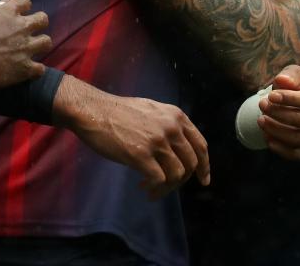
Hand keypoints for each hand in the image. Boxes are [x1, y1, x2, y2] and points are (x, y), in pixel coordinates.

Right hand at [0, 0, 51, 87]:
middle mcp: (21, 27)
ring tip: (31, 49)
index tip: (16, 12)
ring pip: (46, 42)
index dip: (22, 6)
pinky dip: (35, 69)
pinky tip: (28, 70)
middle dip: (37, 24)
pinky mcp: (25, 68)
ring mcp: (25, 48)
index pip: (25, 0)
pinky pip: (40, 68)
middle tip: (27, 30)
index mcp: (7, 11)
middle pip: (43, 19)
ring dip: (39, 45)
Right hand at [59, 81, 209, 198]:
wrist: (94, 112)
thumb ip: (169, 126)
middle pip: (191, 163)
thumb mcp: (153, 110)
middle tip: (166, 186)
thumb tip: (180, 149)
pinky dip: (155, 189)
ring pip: (177, 174)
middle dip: (181, 180)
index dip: (205, 166)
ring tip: (151, 188)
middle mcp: (171, 128)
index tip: (203, 180)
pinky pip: (159, 180)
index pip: (201, 145)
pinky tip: (144, 187)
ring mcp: (157, 141)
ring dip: (166, 187)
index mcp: (176, 116)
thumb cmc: (120, 112)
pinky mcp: (141, 155)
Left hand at [258, 65, 299, 161]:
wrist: (297, 106)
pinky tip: (266, 136)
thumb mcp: (295, 75)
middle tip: (262, 105)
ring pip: (299, 139)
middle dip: (280, 114)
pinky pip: (296, 154)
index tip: (271, 96)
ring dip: (276, 130)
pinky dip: (279, 147)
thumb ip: (291, 75)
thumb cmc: (298, 88)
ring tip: (261, 119)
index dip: (291, 99)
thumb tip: (282, 80)